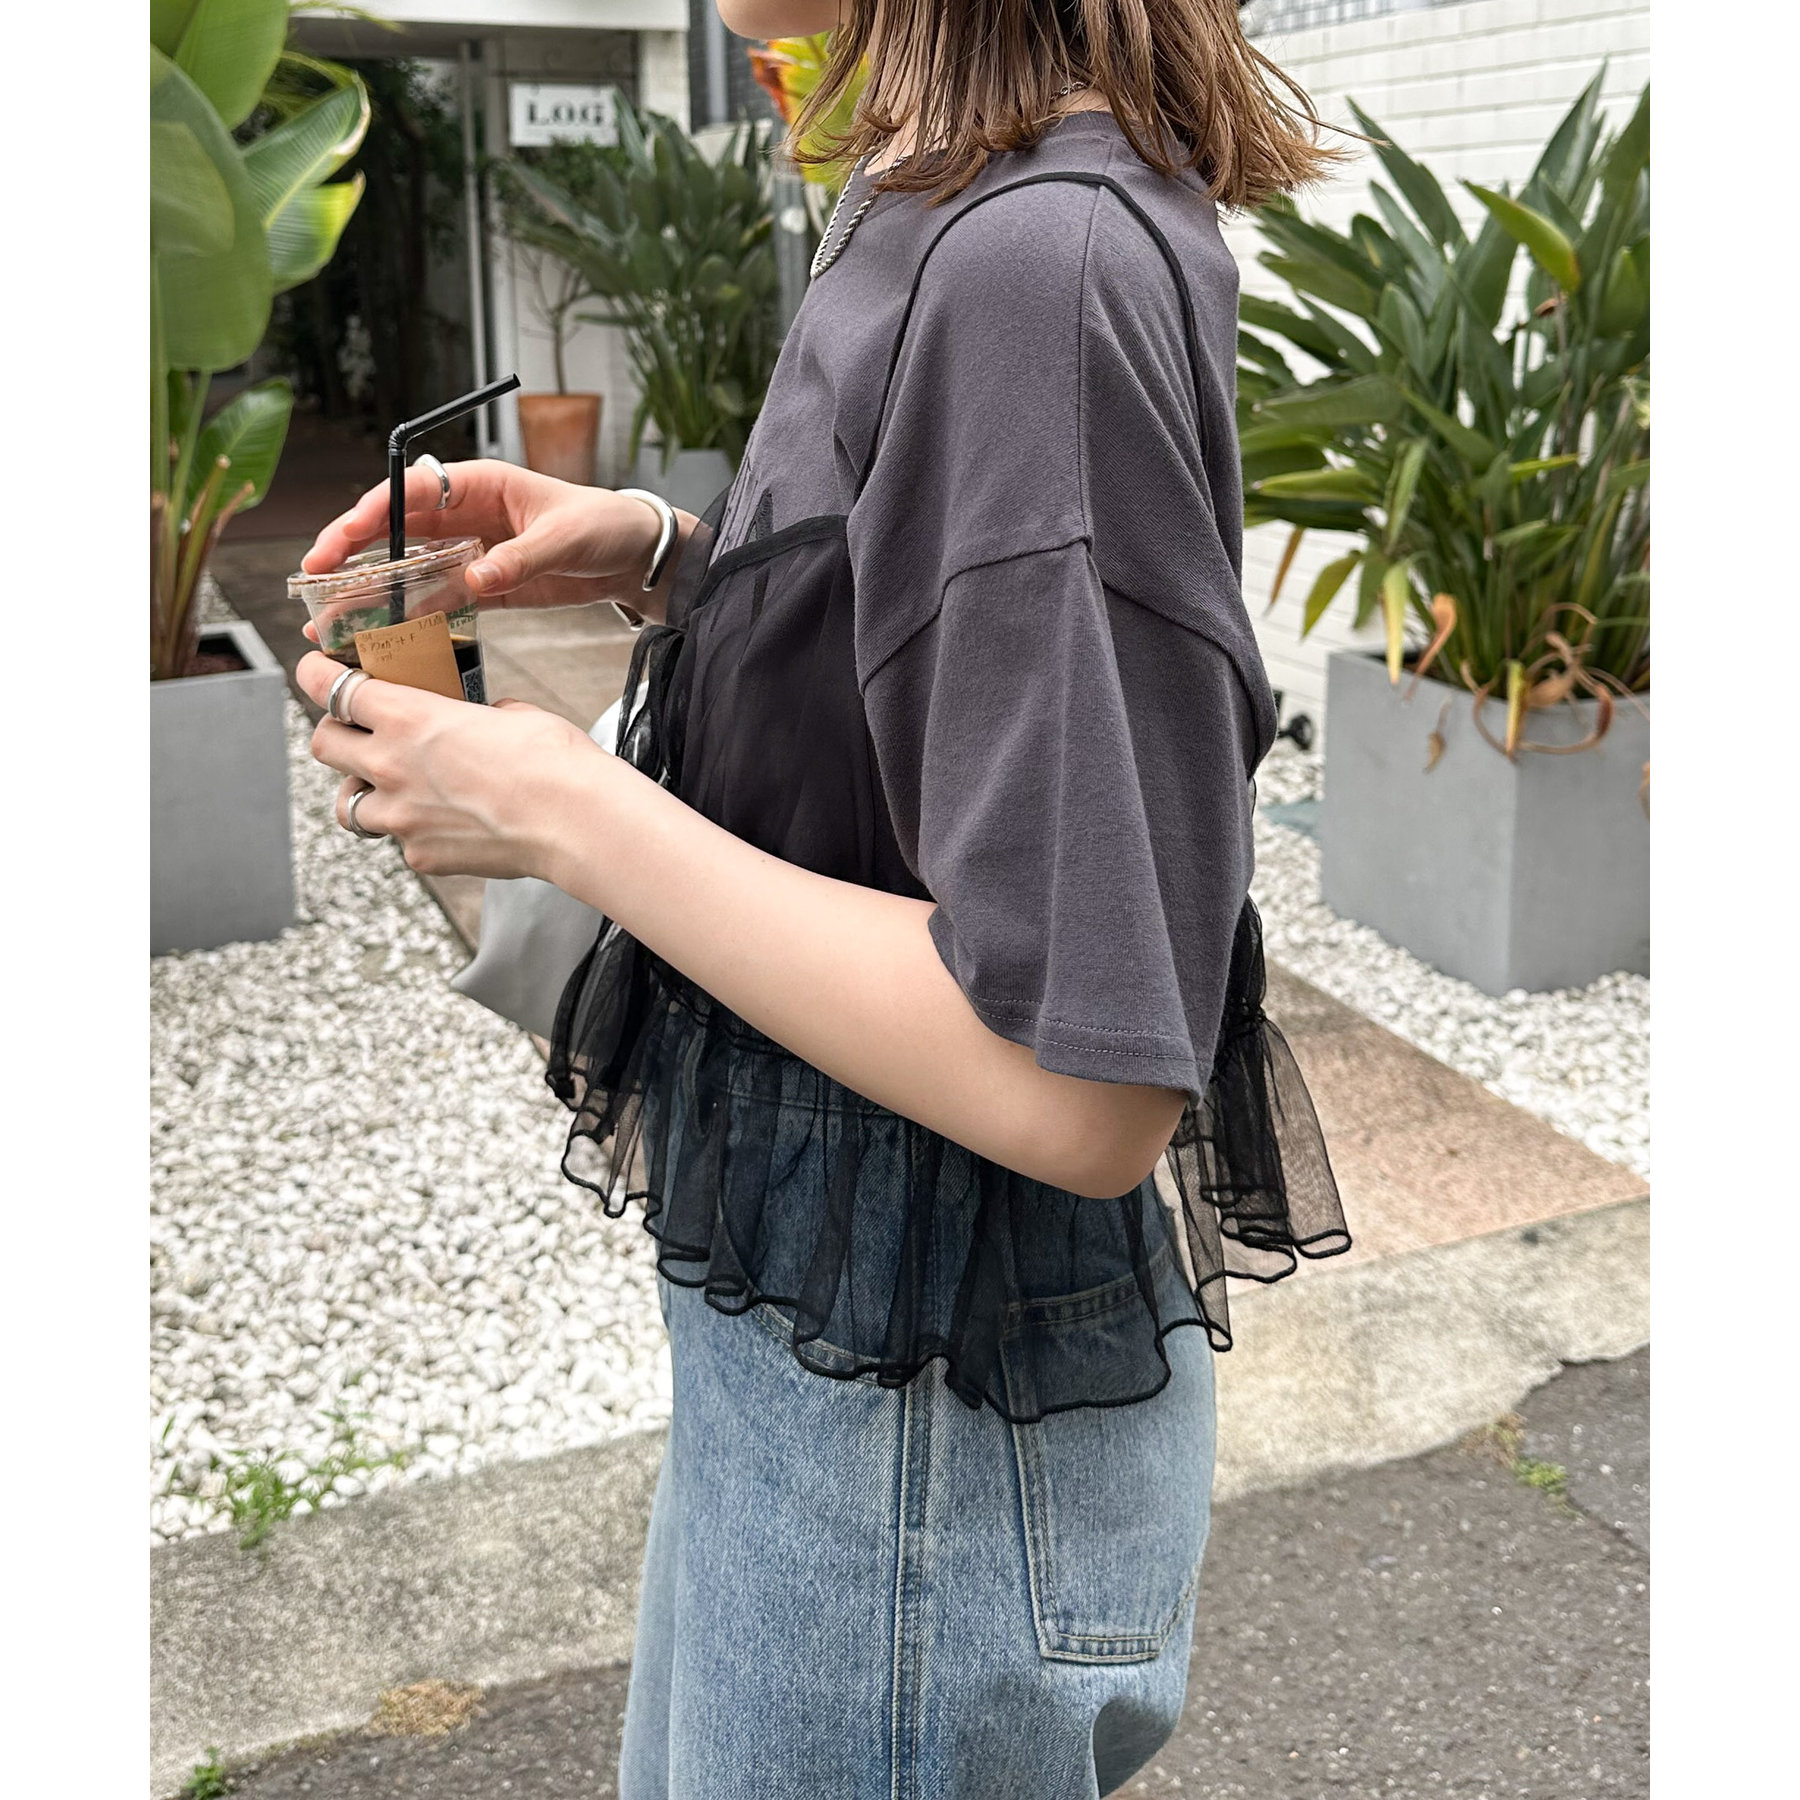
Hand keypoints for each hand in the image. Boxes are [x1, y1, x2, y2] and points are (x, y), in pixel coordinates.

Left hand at [296, 650, 605, 880]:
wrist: (575, 821)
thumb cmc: (552, 760)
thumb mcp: (511, 713)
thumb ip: (474, 714)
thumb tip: (476, 721)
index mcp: (408, 717)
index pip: (329, 687)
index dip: (315, 674)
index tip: (317, 671)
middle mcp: (390, 766)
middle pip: (323, 744)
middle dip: (337, 735)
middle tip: (361, 733)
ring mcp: (400, 818)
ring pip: (348, 805)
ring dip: (365, 792)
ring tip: (398, 791)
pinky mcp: (421, 855)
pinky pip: (400, 842)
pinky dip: (415, 833)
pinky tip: (450, 825)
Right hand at [299, 459, 687, 624]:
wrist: (637, 556)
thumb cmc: (605, 525)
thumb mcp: (567, 536)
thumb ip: (521, 558)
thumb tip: (475, 578)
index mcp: (480, 483)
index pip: (410, 491)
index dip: (368, 514)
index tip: (337, 540)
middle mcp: (467, 513)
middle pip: (394, 529)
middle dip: (351, 552)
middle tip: (311, 579)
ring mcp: (472, 549)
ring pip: (410, 566)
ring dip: (373, 589)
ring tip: (332, 616)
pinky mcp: (486, 584)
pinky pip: (440, 597)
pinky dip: (412, 615)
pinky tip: (384, 634)